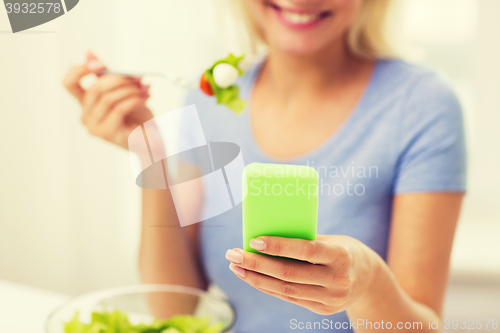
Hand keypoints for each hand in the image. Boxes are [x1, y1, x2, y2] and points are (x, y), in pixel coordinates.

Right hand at [63, 51, 153, 148]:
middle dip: (119, 79)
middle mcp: (85, 115)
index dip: (80, 69)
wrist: (152, 140)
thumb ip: (107, 75)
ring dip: (129, 90)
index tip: (100, 64)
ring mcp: (93, 126)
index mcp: (86, 104)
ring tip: (144, 90)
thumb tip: (88, 52)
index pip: (69, 83)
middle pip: (95, 88)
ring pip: (107, 98)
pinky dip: (133, 100)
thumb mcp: (122, 90)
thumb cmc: (138, 116)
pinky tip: (144, 99)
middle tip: (138, 78)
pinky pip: (118, 109)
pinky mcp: (105, 133)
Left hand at [225, 235, 375, 314]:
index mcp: (341, 256)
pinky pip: (289, 298)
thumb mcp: (332, 240)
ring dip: (256, 278)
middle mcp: (337, 280)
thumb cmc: (343, 250)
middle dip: (256, 264)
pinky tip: (252, 277)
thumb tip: (266, 236)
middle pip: (289, 273)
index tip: (254, 240)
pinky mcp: (323, 310)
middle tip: (233, 253)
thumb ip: (305, 240)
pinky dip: (268, 287)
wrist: (369, 280)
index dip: (279, 246)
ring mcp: (330, 298)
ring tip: (236, 266)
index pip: (306, 250)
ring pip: (285, 289)